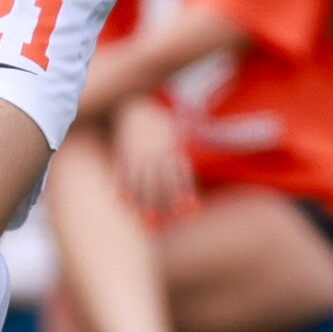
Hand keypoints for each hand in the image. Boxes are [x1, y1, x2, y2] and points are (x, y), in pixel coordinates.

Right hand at [109, 99, 194, 219]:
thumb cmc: (162, 130)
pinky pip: (122, 171)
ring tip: (144, 219)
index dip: (186, 193)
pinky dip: (122, 185)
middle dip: (160, 203)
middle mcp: (156, 154)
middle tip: (161, 223)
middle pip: (159, 182)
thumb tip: (210, 155)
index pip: (181, 176)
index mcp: (173, 152)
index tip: (191, 211)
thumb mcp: (178, 136)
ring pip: (140, 181)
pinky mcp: (124, 153)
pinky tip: (122, 200)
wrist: (137, 108)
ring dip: (141, 201)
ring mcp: (139, 154)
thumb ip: (189, 154)